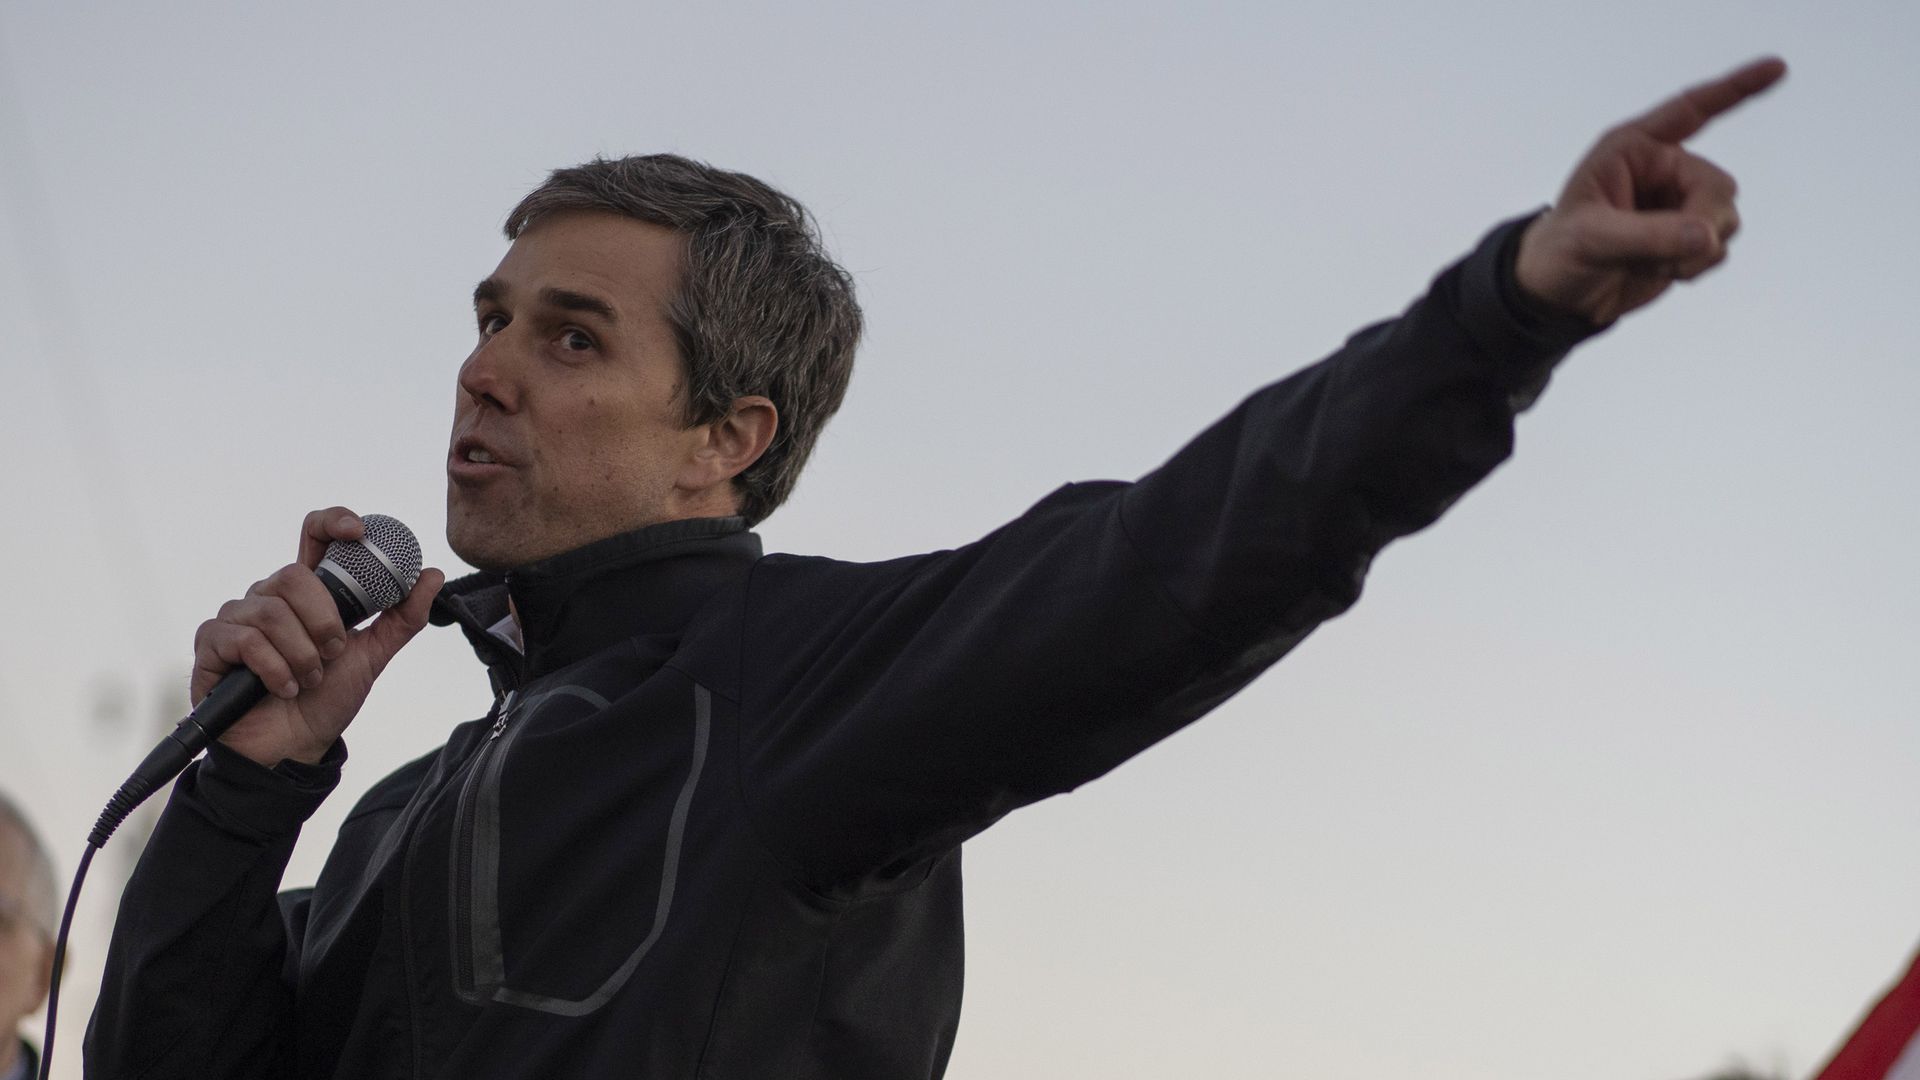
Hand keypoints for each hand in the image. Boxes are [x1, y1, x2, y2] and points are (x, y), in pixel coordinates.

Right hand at [192, 508, 444, 766]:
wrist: (295, 748)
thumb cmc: (327, 699)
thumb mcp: (373, 656)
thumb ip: (402, 617)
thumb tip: (433, 574)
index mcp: (308, 592)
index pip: (314, 535)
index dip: (333, 522)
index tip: (359, 533)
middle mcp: (270, 597)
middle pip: (293, 576)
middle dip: (323, 621)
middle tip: (333, 653)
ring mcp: (237, 618)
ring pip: (271, 612)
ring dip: (301, 654)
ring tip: (307, 679)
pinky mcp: (212, 644)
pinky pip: (245, 640)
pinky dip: (274, 668)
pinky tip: (283, 688)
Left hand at [1515, 56, 1786, 325]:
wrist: (1560, 295)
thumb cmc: (1560, 252)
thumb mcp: (1593, 240)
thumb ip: (1650, 235)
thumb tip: (1708, 235)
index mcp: (1633, 149)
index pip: (1690, 110)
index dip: (1736, 88)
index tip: (1777, 68)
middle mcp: (1663, 170)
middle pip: (1719, 186)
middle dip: (1701, 223)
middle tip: (1664, 255)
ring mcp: (1679, 203)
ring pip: (1726, 218)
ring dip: (1696, 251)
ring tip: (1649, 263)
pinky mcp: (1688, 236)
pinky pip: (1719, 246)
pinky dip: (1697, 266)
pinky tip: (1663, 271)